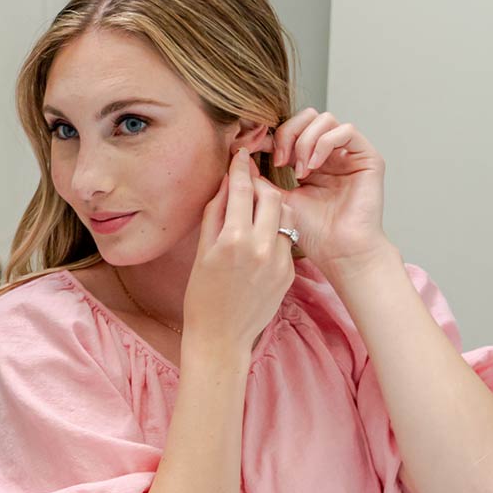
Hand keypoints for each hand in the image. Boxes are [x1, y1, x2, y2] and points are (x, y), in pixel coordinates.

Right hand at [183, 150, 297, 352]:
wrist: (221, 337)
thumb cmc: (202, 297)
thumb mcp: (202, 252)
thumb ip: (215, 213)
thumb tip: (226, 184)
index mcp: (233, 239)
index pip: (241, 189)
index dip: (240, 168)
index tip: (241, 156)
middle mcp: (260, 246)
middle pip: (270, 196)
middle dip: (260, 184)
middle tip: (250, 182)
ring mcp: (279, 260)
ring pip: (284, 215)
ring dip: (272, 206)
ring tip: (258, 209)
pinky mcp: (290, 272)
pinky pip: (286, 240)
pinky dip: (275, 232)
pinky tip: (261, 240)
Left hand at [239, 110, 386, 269]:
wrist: (338, 251)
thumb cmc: (311, 232)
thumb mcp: (276, 199)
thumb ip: (258, 178)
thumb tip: (238, 155)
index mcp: (310, 160)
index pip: (291, 129)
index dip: (272, 134)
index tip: (255, 150)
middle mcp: (331, 153)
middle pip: (307, 116)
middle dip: (287, 133)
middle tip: (279, 161)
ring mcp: (349, 153)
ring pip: (324, 119)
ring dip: (304, 140)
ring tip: (298, 171)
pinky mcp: (368, 157)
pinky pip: (346, 130)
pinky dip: (323, 144)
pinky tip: (312, 168)